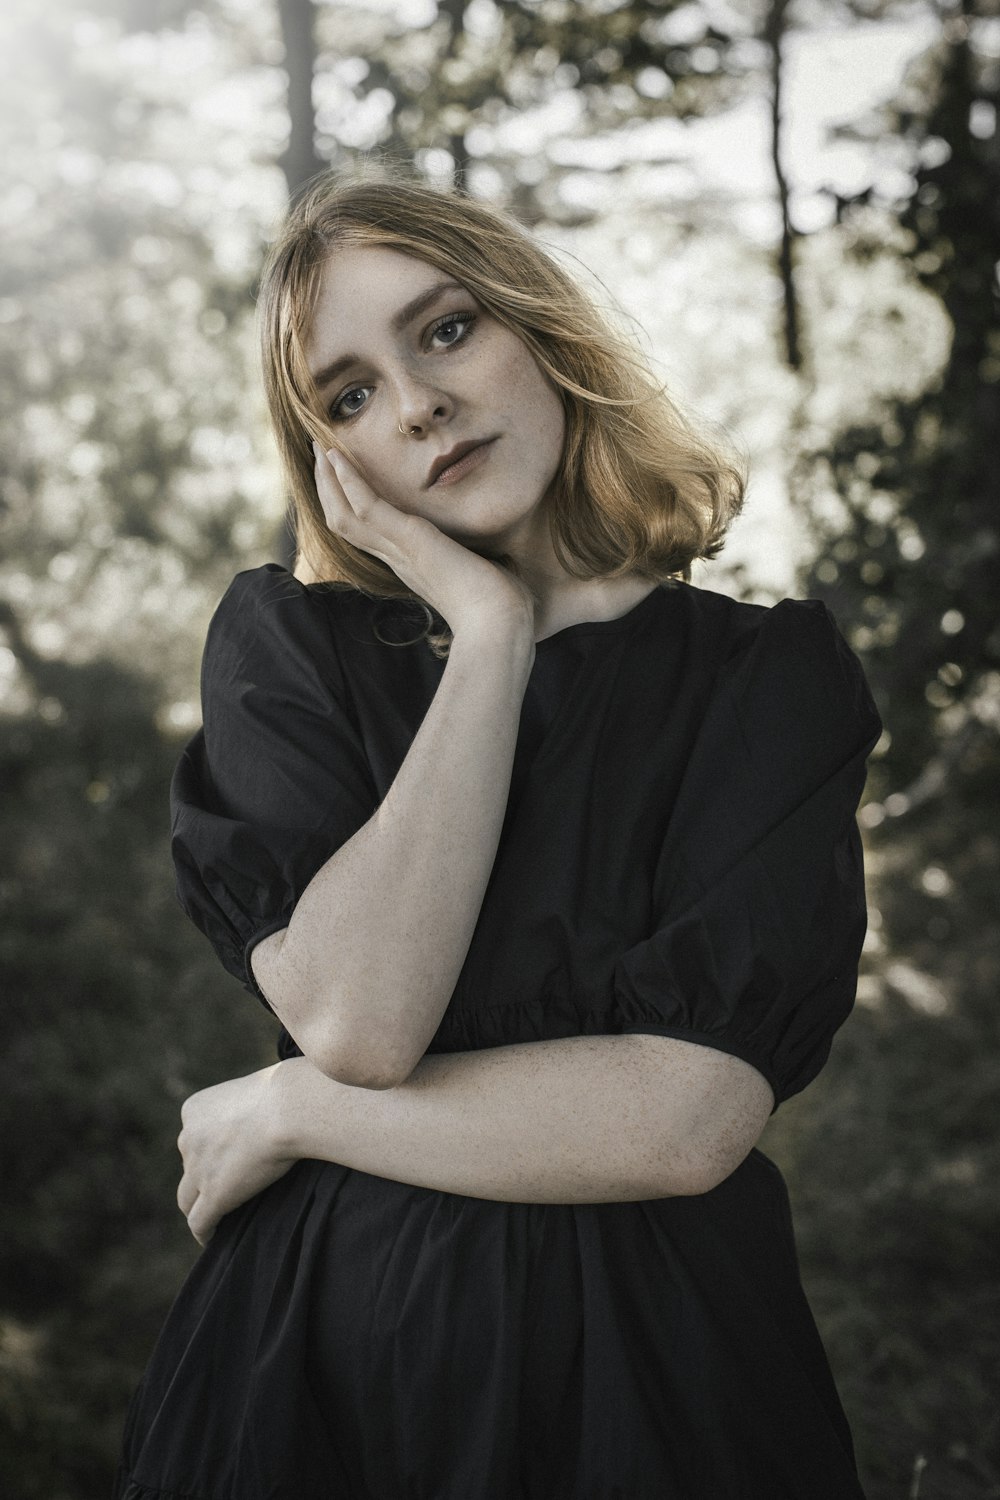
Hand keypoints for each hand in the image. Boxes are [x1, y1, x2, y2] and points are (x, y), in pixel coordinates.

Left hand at [176, 1065, 296, 1246]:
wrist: (289, 1107)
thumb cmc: (286, 1091)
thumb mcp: (254, 1088)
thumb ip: (247, 1105)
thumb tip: (269, 1112)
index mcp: (194, 1110)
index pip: (194, 1138)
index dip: (207, 1152)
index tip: (224, 1160)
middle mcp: (188, 1138)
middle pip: (190, 1167)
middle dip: (202, 1178)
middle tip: (222, 1188)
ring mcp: (198, 1169)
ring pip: (188, 1198)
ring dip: (199, 1206)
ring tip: (212, 1218)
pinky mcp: (214, 1195)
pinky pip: (200, 1221)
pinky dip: (205, 1232)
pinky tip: (212, 1238)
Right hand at [313, 442, 536, 640]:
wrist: (500, 626)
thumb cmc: (501, 606)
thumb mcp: (484, 572)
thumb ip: (480, 558)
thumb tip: (503, 554)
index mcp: (411, 565)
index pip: (368, 532)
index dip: (351, 505)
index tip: (344, 479)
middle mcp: (397, 559)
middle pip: (346, 523)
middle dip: (331, 489)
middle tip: (319, 456)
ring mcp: (399, 551)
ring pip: (344, 516)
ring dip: (329, 482)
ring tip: (320, 449)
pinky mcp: (409, 541)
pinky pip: (366, 508)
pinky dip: (348, 482)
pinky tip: (337, 459)